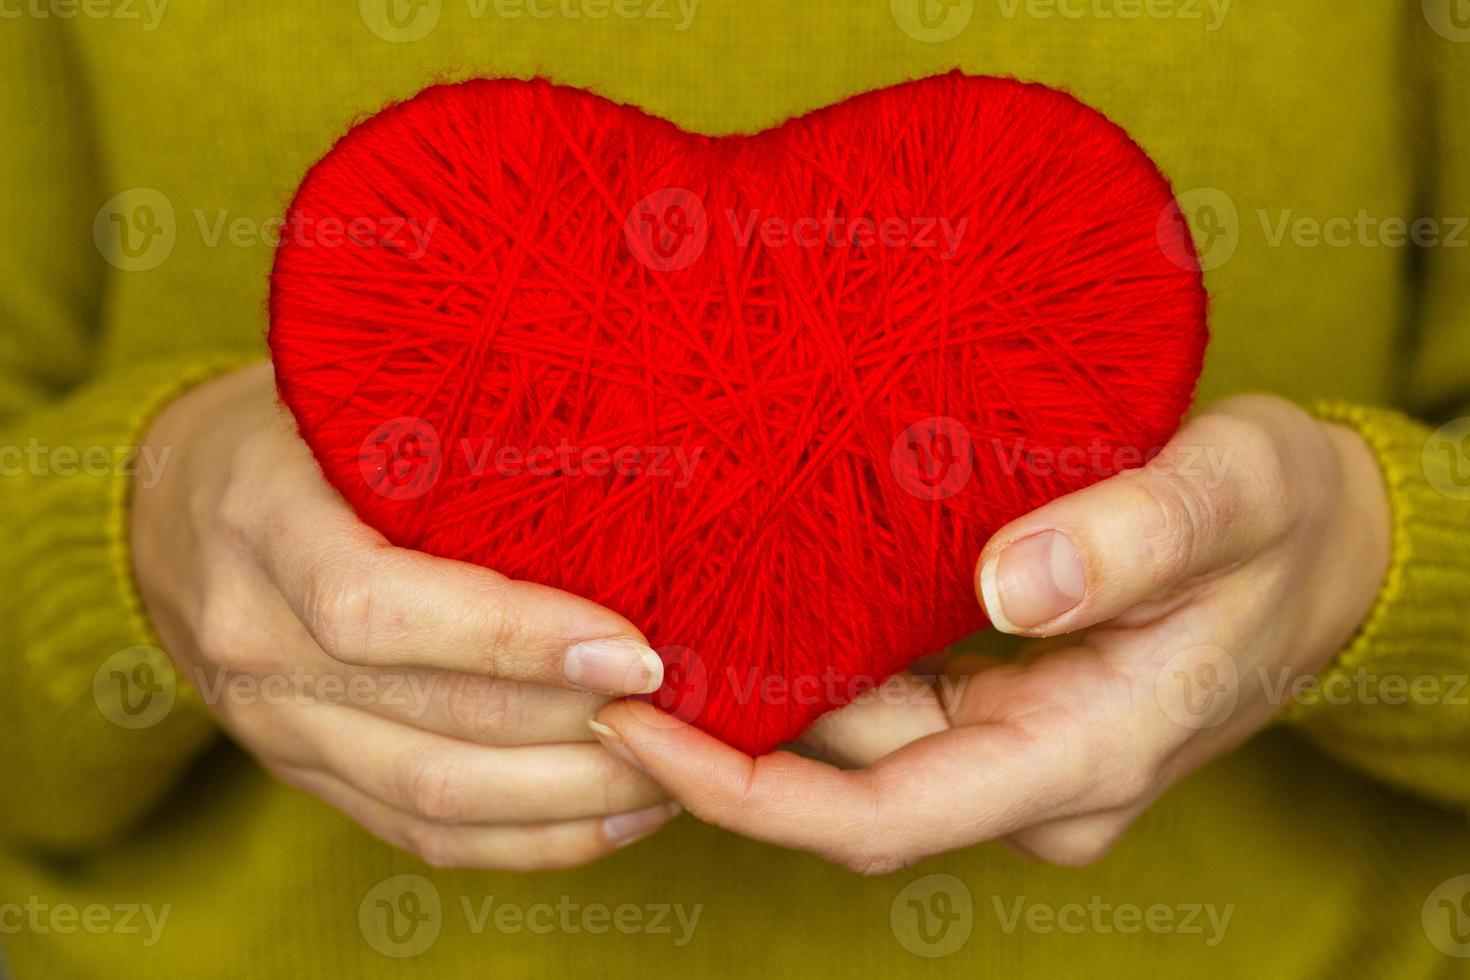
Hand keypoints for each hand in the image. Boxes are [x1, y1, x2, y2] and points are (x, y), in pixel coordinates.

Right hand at [132, 362, 678, 869]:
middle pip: (432, 722)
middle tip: (690, 708)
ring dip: (574, 797)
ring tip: (677, 766)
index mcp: (264, 524)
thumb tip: (623, 442)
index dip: (515, 638)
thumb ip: (445, 427)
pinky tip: (620, 813)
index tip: (636, 646)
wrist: (164, 509)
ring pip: (436, 797)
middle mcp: (254, 642)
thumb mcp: (343, 393)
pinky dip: (531, 840)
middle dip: (580, 726)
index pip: (379, 610)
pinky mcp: (306, 773)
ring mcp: (273, 726)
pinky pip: (423, 835)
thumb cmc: (290, 430)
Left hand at [588, 395, 1390, 872]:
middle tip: (607, 664)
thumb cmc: (1282, 522)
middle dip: (721, 748)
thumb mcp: (1229, 501)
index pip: (874, 817)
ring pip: (856, 754)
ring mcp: (1018, 751)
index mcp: (1080, 755)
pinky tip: (747, 617)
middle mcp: (1035, 776)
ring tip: (650, 635)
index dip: (743, 791)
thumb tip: (1011, 583)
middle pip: (843, 790)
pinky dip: (811, 680)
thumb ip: (1129, 539)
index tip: (634, 730)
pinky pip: (885, 715)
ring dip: (757, 709)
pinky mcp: (1004, 711)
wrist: (1325, 547)